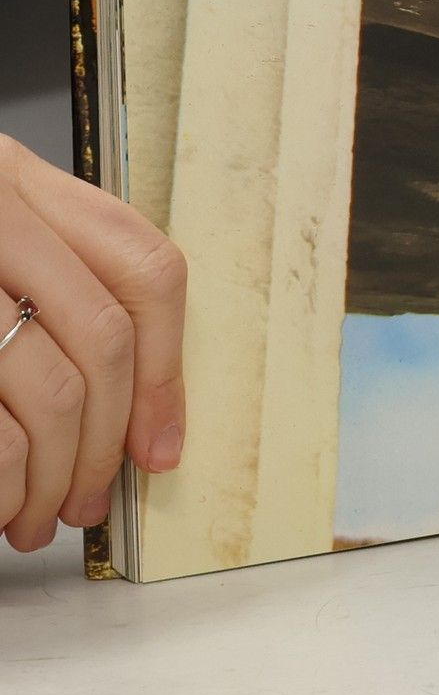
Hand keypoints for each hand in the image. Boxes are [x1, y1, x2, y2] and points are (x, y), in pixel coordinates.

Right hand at [0, 135, 185, 550]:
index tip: (161, 441)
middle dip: (107, 439)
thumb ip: (42, 280)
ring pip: (51, 391)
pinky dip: (5, 480)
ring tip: (34, 516)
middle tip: (90, 499)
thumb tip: (129, 406)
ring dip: (54, 474)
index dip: (167, 365)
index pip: (143, 267)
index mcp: (10, 177)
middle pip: (103, 339)